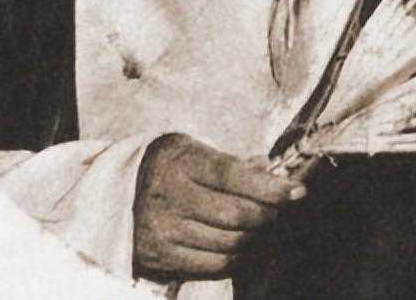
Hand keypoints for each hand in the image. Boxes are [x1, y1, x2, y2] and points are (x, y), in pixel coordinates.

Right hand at [133, 133, 305, 281]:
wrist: (117, 192)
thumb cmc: (168, 165)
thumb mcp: (194, 149)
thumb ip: (231, 162)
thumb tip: (269, 171)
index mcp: (181, 161)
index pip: (233, 175)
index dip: (269, 186)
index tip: (297, 191)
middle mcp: (169, 196)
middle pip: (235, 214)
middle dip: (266, 214)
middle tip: (275, 209)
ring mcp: (163, 230)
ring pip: (228, 242)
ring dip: (253, 236)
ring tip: (257, 225)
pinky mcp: (160, 257)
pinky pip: (212, 265)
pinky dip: (235, 256)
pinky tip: (239, 243)